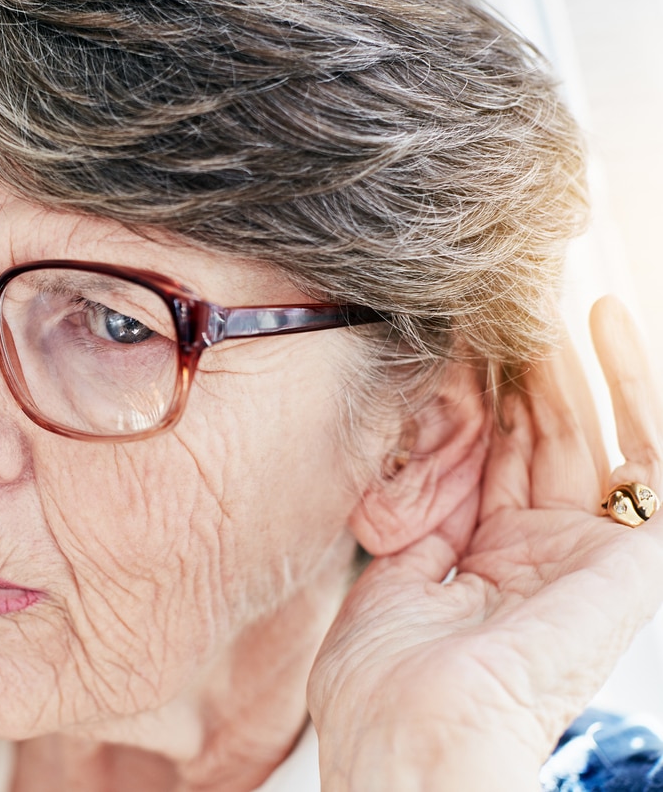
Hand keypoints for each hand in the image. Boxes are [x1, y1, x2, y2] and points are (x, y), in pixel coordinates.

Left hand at [307, 297, 662, 790]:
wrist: (413, 735)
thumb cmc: (381, 679)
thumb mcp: (392, 570)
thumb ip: (421, 504)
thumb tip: (427, 433)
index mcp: (483, 562)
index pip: (489, 453)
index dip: (480, 387)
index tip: (459, 322)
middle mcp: (538, 552)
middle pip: (537, 433)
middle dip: (523, 359)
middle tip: (508, 283)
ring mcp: (586, 554)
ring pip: (587, 430)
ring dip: (568, 356)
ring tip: (550, 284)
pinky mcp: (635, 559)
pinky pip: (647, 458)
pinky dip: (632, 387)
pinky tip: (604, 323)